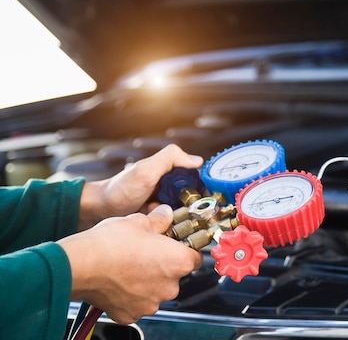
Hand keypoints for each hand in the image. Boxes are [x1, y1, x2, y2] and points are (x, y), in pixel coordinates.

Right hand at [58, 204, 202, 323]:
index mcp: (178, 262)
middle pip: (175, 275)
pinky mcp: (131, 314)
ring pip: (156, 290)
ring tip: (128, 266)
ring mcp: (150, 303)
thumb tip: (165, 214)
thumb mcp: (140, 221)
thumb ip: (160, 219)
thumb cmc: (110, 243)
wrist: (79, 265)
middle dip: (163, 265)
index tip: (175, 244)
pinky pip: (137, 303)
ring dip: (147, 281)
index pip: (195, 257)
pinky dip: (130, 294)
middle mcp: (169, 286)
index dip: (185, 249)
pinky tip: (119, 281)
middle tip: (146, 253)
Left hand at [79, 144, 203, 230]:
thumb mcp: (147, 170)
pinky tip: (166, 225)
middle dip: (195, 206)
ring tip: (176, 219)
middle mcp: (171, 185)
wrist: (100, 210)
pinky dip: (173, 224)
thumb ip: (170, 158)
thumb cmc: (121, 189)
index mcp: (171, 170)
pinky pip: (175, 222)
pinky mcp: (160, 216)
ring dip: (184, 217)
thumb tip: (198, 160)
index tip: (210, 198)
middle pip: (196, 196)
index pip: (198, 177)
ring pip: (187, 211)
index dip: (206, 187)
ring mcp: (166, 202)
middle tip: (192, 214)